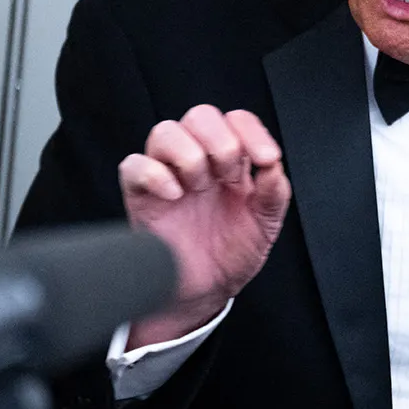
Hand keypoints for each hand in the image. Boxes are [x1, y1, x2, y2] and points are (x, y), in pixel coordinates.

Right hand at [118, 105, 291, 346]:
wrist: (204, 292)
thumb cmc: (229, 255)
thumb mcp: (265, 225)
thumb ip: (274, 193)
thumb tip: (272, 165)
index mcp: (230, 163)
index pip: (237, 121)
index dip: (252, 131)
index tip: (265, 158)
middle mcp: (198, 162)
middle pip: (200, 115)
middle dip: (221, 142)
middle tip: (229, 177)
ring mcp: (168, 175)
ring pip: (165, 132)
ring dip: (190, 156)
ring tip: (199, 187)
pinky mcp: (141, 195)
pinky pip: (134, 165)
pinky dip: (154, 174)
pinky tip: (174, 195)